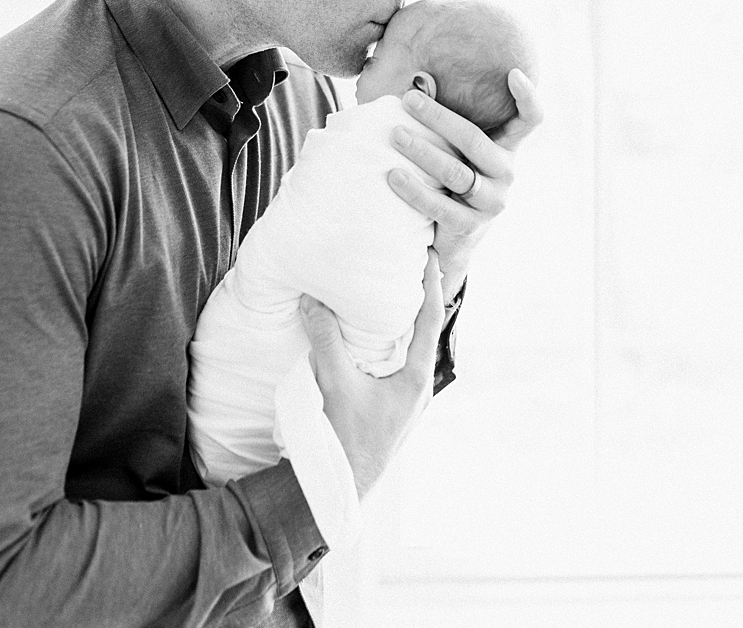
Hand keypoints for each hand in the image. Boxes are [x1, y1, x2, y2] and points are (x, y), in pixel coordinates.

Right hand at [299, 249, 444, 498]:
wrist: (339, 487)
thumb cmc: (345, 438)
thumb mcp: (335, 382)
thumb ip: (326, 340)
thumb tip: (311, 301)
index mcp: (417, 378)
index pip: (431, 319)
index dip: (431, 284)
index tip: (428, 255)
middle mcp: (419, 387)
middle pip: (425, 331)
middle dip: (419, 297)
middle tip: (410, 265)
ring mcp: (407, 399)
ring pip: (411, 349)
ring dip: (403, 321)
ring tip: (393, 291)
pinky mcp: (392, 407)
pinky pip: (397, 364)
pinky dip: (389, 342)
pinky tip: (372, 335)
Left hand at [388, 69, 542, 301]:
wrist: (452, 238)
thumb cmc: (450, 179)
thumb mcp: (459, 150)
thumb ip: (450, 124)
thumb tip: (413, 83)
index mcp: (505, 149)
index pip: (530, 120)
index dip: (527, 97)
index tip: (512, 72)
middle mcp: (505, 173)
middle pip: (474, 140)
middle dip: (438, 117)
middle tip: (408, 99)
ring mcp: (490, 201)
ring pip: (455, 172)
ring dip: (422, 151)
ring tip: (395, 135)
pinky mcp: (469, 225)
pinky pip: (440, 204)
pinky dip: (415, 189)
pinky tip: (393, 174)